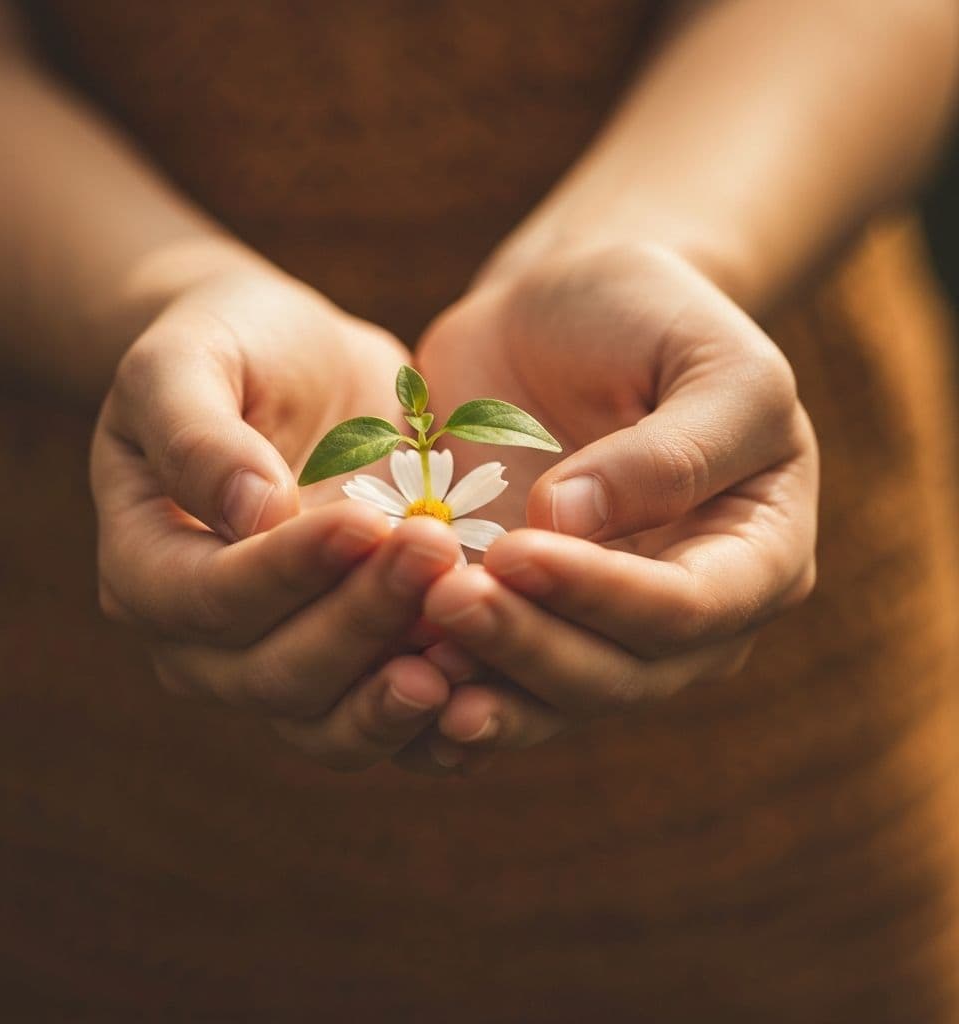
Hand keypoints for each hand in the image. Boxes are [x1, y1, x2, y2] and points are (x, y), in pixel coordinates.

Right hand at [91, 264, 461, 769]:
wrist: (298, 370)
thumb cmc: (230, 351)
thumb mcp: (187, 360)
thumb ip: (196, 434)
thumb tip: (250, 512)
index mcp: (147, 568)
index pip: (210, 597)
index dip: (286, 572)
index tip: (365, 523)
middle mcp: (203, 641)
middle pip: (276, 672)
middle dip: (360, 621)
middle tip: (436, 555)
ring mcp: (278, 662)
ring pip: (330, 721)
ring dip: (398, 693)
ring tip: (469, 646)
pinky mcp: (350, 666)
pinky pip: (383, 721)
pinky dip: (433, 718)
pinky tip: (486, 681)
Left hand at [404, 243, 817, 771]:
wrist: (566, 315)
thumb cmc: (653, 318)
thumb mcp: (707, 358)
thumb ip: (671, 449)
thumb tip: (569, 524)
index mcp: (756, 556)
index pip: (688, 608)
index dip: (604, 594)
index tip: (516, 551)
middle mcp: (687, 618)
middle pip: (617, 674)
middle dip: (531, 648)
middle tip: (447, 601)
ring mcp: (602, 628)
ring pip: (551, 698)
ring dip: (484, 688)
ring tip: (413, 662)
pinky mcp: (530, 621)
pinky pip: (496, 678)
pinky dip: (448, 688)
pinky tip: (396, 677)